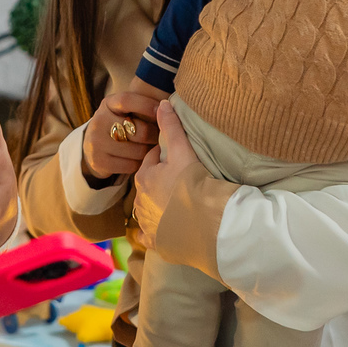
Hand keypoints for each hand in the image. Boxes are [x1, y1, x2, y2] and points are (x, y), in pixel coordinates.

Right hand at [80, 92, 161, 179]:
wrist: (93, 148)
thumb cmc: (119, 126)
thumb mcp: (123, 111)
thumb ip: (142, 108)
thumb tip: (168, 108)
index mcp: (107, 104)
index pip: (127, 100)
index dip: (147, 105)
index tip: (161, 111)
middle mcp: (99, 121)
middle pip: (138, 130)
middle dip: (154, 135)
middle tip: (160, 137)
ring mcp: (97, 142)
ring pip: (137, 150)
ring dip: (148, 152)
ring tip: (150, 149)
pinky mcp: (99, 161)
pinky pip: (131, 165)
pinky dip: (139, 164)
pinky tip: (139, 160)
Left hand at [133, 100, 200, 248]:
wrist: (206, 223)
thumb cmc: (193, 184)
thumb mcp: (183, 151)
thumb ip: (171, 126)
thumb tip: (162, 102)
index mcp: (144, 178)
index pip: (151, 161)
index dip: (164, 158)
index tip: (176, 159)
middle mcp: (141, 202)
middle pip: (149, 186)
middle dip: (159, 182)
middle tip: (179, 181)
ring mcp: (148, 224)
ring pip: (147, 211)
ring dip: (157, 207)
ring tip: (175, 205)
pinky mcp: (157, 243)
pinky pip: (150, 237)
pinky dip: (154, 233)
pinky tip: (163, 231)